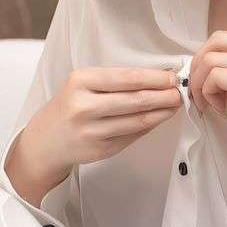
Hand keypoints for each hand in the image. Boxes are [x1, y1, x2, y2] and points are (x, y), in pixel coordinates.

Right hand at [26, 65, 182, 180]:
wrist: (46, 139)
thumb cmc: (70, 105)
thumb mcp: (83, 84)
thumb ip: (116, 81)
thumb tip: (158, 78)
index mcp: (80, 81)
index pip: (128, 77)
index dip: (155, 78)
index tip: (172, 77)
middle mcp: (83, 106)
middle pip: (136, 100)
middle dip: (164, 95)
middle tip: (180, 92)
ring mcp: (91, 131)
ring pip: (138, 120)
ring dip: (162, 112)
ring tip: (174, 105)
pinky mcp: (99, 150)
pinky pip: (132, 136)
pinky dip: (148, 126)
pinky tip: (158, 118)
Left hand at [188, 32, 226, 191]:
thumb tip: (204, 75)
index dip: (208, 57)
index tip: (203, 80)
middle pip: (218, 40)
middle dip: (198, 64)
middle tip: (195, 87)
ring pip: (212, 60)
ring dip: (200, 83)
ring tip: (210, 104)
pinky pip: (216, 77)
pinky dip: (207, 92)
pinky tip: (218, 109)